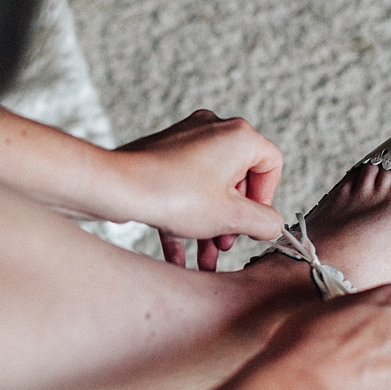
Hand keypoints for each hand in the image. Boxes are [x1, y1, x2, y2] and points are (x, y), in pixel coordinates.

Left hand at [116, 110, 283, 269]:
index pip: (271, 163)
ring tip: (205, 261)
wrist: (117, 187)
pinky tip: (178, 259)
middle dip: (232, 219)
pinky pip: (183, 189)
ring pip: (208, 189)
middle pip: (238, 180)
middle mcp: (213, 129)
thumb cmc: (176, 195)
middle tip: (224, 244)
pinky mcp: (162, 156)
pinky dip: (184, 220)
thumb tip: (273, 226)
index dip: (266, 199)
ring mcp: (186, 140)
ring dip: (209, 227)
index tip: (252, 224)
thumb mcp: (230, 216)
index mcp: (238, 136)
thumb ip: (264, 222)